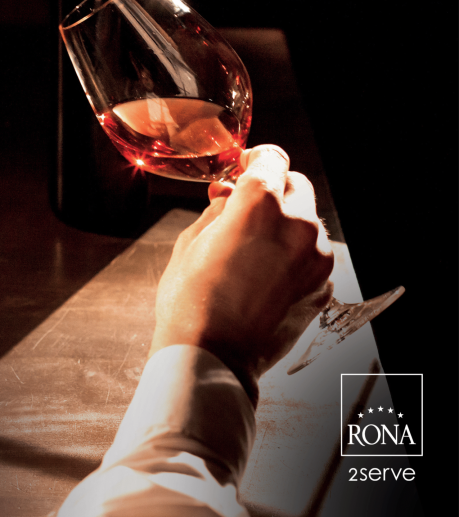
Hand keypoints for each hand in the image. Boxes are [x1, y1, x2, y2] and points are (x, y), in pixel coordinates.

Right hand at [149, 145, 333, 405]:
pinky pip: (312, 255)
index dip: (255, 159)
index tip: (244, 169)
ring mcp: (317, 258)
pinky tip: (266, 276)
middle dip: (273, 190)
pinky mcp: (324, 287)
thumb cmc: (191, 299)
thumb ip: (218, 208)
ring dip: (285, 224)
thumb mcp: (191, 240)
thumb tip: (229, 195)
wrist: (212, 358)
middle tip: (244, 209)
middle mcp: (298, 223)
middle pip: (296, 185)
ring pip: (307, 221)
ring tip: (253, 249)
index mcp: (260, 202)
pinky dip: (294, 255)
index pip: (272, 158)